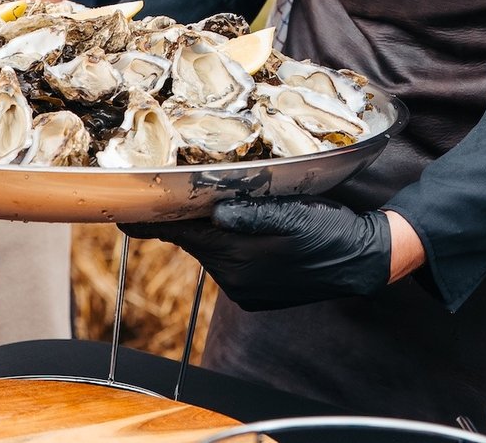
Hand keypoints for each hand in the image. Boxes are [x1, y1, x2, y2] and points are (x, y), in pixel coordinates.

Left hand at [126, 196, 392, 310]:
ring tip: (209, 201)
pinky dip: (229, 245)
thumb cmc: (329, 230)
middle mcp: (235, 278)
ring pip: (212, 251)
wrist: (363, 261)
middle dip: (183, 217)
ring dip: (210, 230)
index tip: (122, 212)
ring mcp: (245, 290)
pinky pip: (230, 264)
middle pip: (195, 240)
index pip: (183, 234)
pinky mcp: (257, 294)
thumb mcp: (292, 213)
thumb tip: (216, 211)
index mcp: (238, 256)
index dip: (152, 220)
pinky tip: (239, 226)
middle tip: (167, 192)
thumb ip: (252, 213)